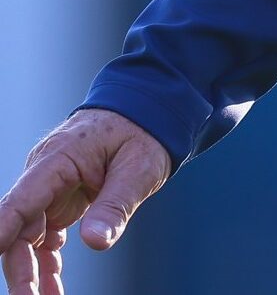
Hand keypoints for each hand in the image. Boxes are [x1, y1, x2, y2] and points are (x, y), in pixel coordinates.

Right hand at [0, 109, 169, 294]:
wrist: (147, 114)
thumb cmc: (142, 133)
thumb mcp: (139, 167)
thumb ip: (116, 203)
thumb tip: (95, 243)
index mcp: (58, 159)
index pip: (20, 199)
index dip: (2, 228)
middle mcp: (44, 177)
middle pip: (20, 229)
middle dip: (20, 268)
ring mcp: (48, 192)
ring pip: (28, 240)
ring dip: (32, 273)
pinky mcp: (58, 204)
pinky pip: (45, 240)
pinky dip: (48, 266)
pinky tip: (51, 290)